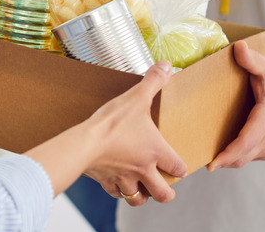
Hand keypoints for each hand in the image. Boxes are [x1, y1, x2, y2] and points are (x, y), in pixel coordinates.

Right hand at [83, 61, 187, 205]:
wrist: (83, 143)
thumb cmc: (112, 122)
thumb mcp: (136, 97)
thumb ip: (153, 81)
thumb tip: (166, 65)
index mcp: (156, 152)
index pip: (178, 168)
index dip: (181, 168)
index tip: (178, 166)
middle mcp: (143, 170)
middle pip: (163, 194)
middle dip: (166, 193)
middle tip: (164, 186)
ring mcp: (124, 178)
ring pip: (138, 199)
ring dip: (142, 196)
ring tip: (142, 189)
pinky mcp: (105, 181)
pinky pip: (115, 193)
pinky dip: (117, 190)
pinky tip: (116, 182)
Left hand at [208, 41, 264, 170]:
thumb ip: (252, 60)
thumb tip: (237, 47)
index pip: (247, 141)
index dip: (229, 154)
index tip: (212, 164)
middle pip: (242, 156)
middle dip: (221, 161)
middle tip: (196, 159)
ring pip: (244, 159)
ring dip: (226, 160)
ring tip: (203, 154)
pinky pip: (247, 157)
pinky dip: (233, 157)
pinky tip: (218, 150)